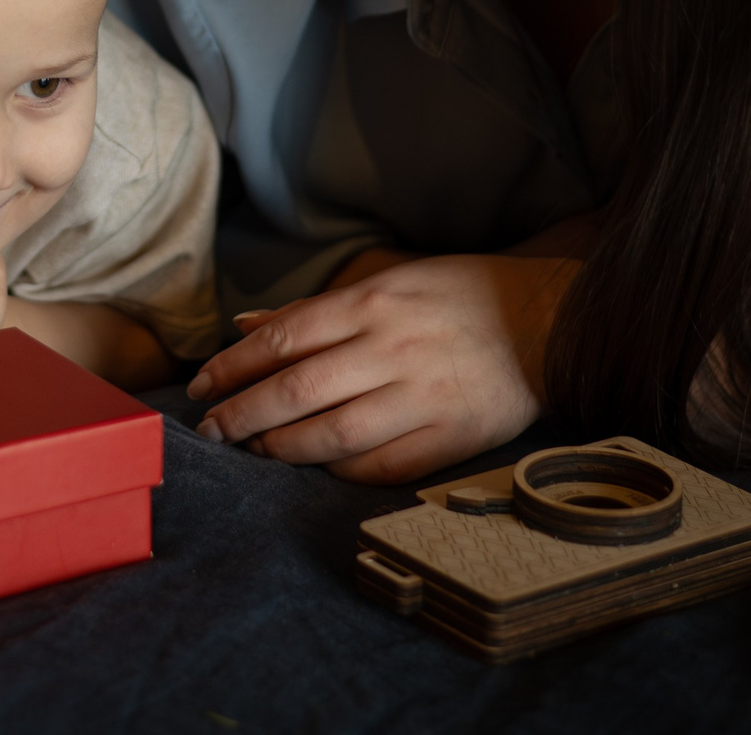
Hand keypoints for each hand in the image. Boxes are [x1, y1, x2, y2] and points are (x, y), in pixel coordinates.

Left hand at [182, 252, 576, 482]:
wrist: (549, 320)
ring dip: (283, 449)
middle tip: (211, 431)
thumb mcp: (387, 280)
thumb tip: (244, 329)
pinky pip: (382, 467)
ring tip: (256, 451)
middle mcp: (392, 349)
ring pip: (333, 435)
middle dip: (241, 415)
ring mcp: (424, 398)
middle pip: (296, 390)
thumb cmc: (457, 295)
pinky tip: (318, 468)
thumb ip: (314, 312)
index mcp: (372, 303)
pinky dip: (341, 472)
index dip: (232, 368)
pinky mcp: (452, 438)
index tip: (201, 388)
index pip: (281, 338)